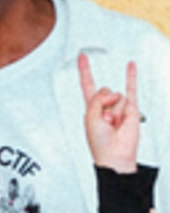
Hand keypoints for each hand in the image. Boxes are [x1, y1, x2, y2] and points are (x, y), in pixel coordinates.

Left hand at [79, 53, 138, 173]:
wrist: (115, 155)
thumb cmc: (100, 142)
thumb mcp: (90, 118)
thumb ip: (97, 100)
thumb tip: (113, 93)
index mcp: (91, 109)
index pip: (87, 86)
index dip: (84, 72)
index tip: (81, 57)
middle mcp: (105, 106)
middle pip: (102, 90)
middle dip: (103, 102)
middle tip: (105, 119)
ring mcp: (118, 107)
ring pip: (117, 96)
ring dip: (115, 110)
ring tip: (115, 123)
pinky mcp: (131, 109)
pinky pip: (131, 89)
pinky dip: (131, 76)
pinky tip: (130, 65)